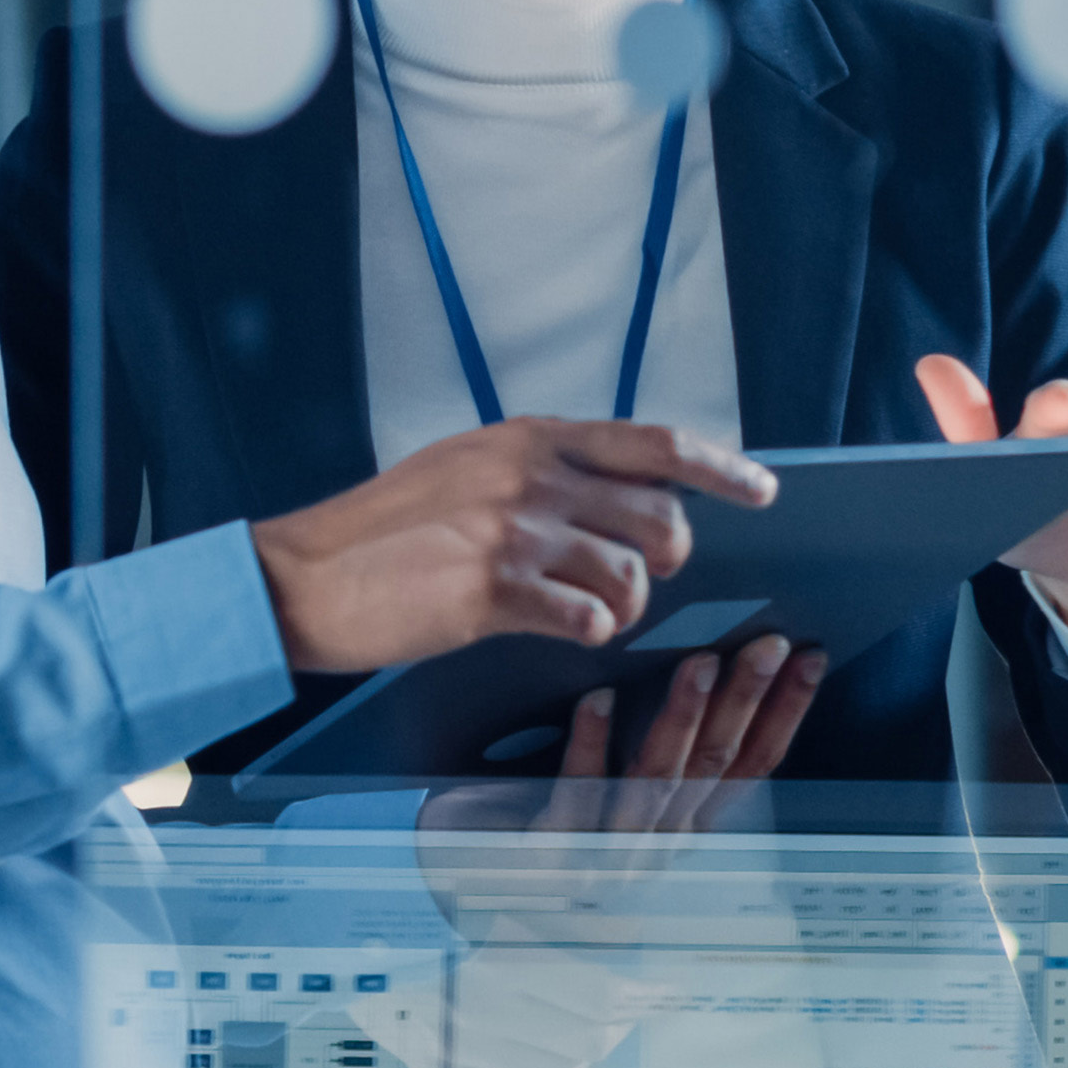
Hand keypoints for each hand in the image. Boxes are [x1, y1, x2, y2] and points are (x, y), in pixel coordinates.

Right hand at [247, 419, 777, 675]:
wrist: (304, 576)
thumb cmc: (385, 530)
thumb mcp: (468, 467)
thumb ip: (542, 471)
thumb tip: (618, 497)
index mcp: (529, 437)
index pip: (654, 441)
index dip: (721, 467)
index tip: (764, 490)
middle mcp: (529, 473)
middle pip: (661, 517)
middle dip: (666, 559)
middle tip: (640, 580)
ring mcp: (512, 529)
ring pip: (631, 575)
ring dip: (623, 606)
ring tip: (582, 611)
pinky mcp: (491, 589)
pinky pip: (587, 616)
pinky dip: (588, 629)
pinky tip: (561, 629)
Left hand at [534, 633, 825, 834]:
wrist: (514, 909)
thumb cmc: (585, 840)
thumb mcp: (643, 809)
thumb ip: (679, 761)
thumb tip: (718, 675)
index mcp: (690, 826)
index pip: (752, 766)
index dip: (785, 715)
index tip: (810, 661)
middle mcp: (662, 840)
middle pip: (713, 764)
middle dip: (746, 701)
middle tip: (768, 645)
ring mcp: (613, 849)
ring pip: (658, 779)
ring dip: (682, 718)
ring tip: (699, 663)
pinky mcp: (559, 849)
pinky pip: (578, 796)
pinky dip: (590, 746)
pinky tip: (597, 700)